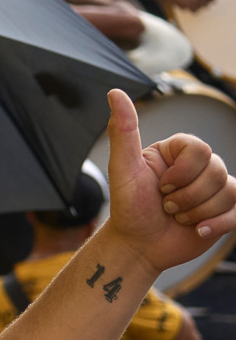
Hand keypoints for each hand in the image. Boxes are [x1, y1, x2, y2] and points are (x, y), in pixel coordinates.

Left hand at [102, 89, 235, 277]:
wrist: (137, 246)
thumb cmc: (127, 208)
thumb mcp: (122, 168)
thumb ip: (123, 131)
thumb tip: (115, 93)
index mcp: (177, 151)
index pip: (200, 149)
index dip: (181, 173)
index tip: (160, 186)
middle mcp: (198, 166)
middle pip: (216, 171)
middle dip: (186, 196)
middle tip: (165, 205)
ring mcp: (214, 188)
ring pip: (227, 192)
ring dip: (195, 212)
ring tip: (175, 217)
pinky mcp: (225, 210)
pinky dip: (216, 223)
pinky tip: (196, 230)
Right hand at [171, 0, 215, 11]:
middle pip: (208, 4)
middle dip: (206, 2)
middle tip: (202, 1)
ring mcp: (194, 4)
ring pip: (202, 8)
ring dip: (199, 6)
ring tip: (194, 2)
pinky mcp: (189, 9)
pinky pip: (196, 11)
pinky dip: (194, 9)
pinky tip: (191, 5)